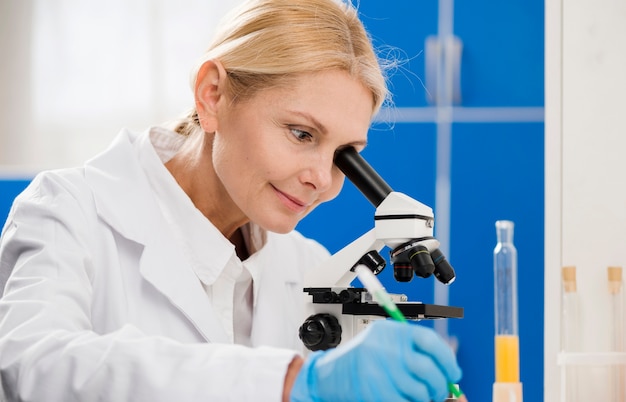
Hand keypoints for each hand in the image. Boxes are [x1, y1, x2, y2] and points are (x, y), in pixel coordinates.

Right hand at [290, 319, 461, 401]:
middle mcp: (386, 348)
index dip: (447, 359)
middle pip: (429, 369)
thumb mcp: (383, 342)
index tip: (453, 372)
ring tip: (420, 396)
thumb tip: (446, 368)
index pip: (430, 341)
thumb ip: (411, 349)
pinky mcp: (376, 390)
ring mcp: (380, 369)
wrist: (329, 374)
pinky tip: (407, 400)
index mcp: (390, 332)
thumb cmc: (360, 359)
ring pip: (420, 390)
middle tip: (439, 390)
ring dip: (426, 398)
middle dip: (440, 384)